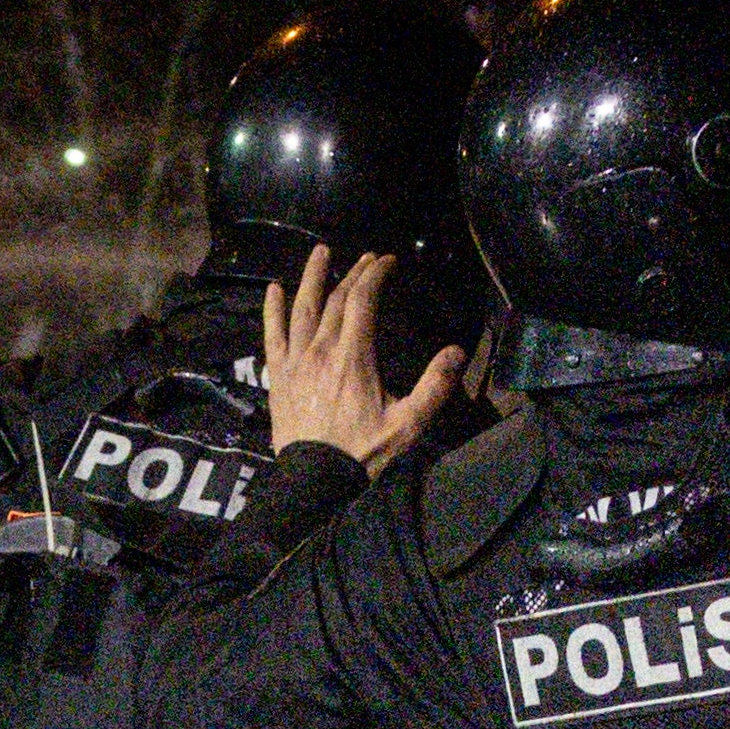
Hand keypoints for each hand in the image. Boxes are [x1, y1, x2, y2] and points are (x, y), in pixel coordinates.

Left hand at [262, 244, 462, 471]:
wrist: (316, 476)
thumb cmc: (364, 450)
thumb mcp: (409, 424)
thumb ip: (434, 386)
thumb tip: (456, 351)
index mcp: (354, 356)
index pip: (363, 301)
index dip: (375, 275)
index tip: (387, 260)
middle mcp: (322, 348)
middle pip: (335, 298)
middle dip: (353, 272)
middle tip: (367, 258)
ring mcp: (296, 358)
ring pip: (302, 307)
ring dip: (312, 276)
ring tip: (321, 252)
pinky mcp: (278, 371)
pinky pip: (272, 332)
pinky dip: (273, 308)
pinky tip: (275, 289)